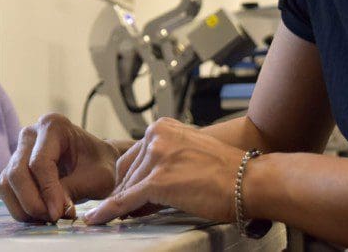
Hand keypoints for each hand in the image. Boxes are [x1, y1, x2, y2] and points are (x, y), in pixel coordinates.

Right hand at [0, 113, 119, 221]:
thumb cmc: (100, 165)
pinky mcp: (13, 167)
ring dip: (24, 207)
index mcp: (54, 126)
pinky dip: (19, 207)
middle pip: (17, 172)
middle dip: (33, 202)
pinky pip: (6, 189)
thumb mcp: (97, 178)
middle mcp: (31, 134)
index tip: (59, 214)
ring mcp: (19, 149)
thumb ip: (73, 190)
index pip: (40, 162)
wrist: (98, 162)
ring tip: (48, 218)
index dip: (47, 191)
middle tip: (53, 218)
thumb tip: (52, 210)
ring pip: (6, 183)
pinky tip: (40, 215)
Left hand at [84, 117, 243, 224]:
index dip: (130, 177)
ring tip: (121, 217)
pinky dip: (110, 211)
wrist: (249, 181)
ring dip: (124, 204)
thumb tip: (146, 184)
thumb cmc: (229, 171)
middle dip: (126, 191)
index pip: (134, 154)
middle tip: (124, 208)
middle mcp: (156, 136)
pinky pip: (126, 200)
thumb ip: (166, 160)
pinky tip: (99, 219)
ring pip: (128, 186)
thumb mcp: (190, 154)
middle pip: (127, 170)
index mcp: (163, 127)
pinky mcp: (157, 181)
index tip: (125, 191)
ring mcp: (156, 157)